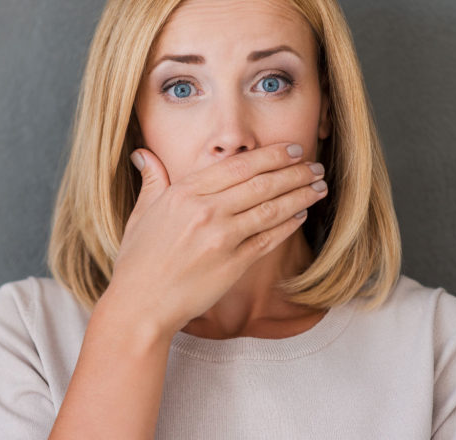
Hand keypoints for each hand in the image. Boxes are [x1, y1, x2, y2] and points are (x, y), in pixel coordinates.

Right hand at [103, 142, 327, 336]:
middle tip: (315, 165)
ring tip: (319, 187)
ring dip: (300, 195)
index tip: (291, 150)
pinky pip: (269, 239)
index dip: (270, 156)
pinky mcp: (233, 265)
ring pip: (271, 209)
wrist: (140, 305)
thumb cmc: (137, 261)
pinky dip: (288, 225)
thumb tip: (142, 154)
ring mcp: (221, 238)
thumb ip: (152, 180)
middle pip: (261, 183)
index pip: (237, 166)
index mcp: (183, 193)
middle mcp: (205, 211)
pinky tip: (301, 216)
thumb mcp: (140, 213)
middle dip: (294, 172)